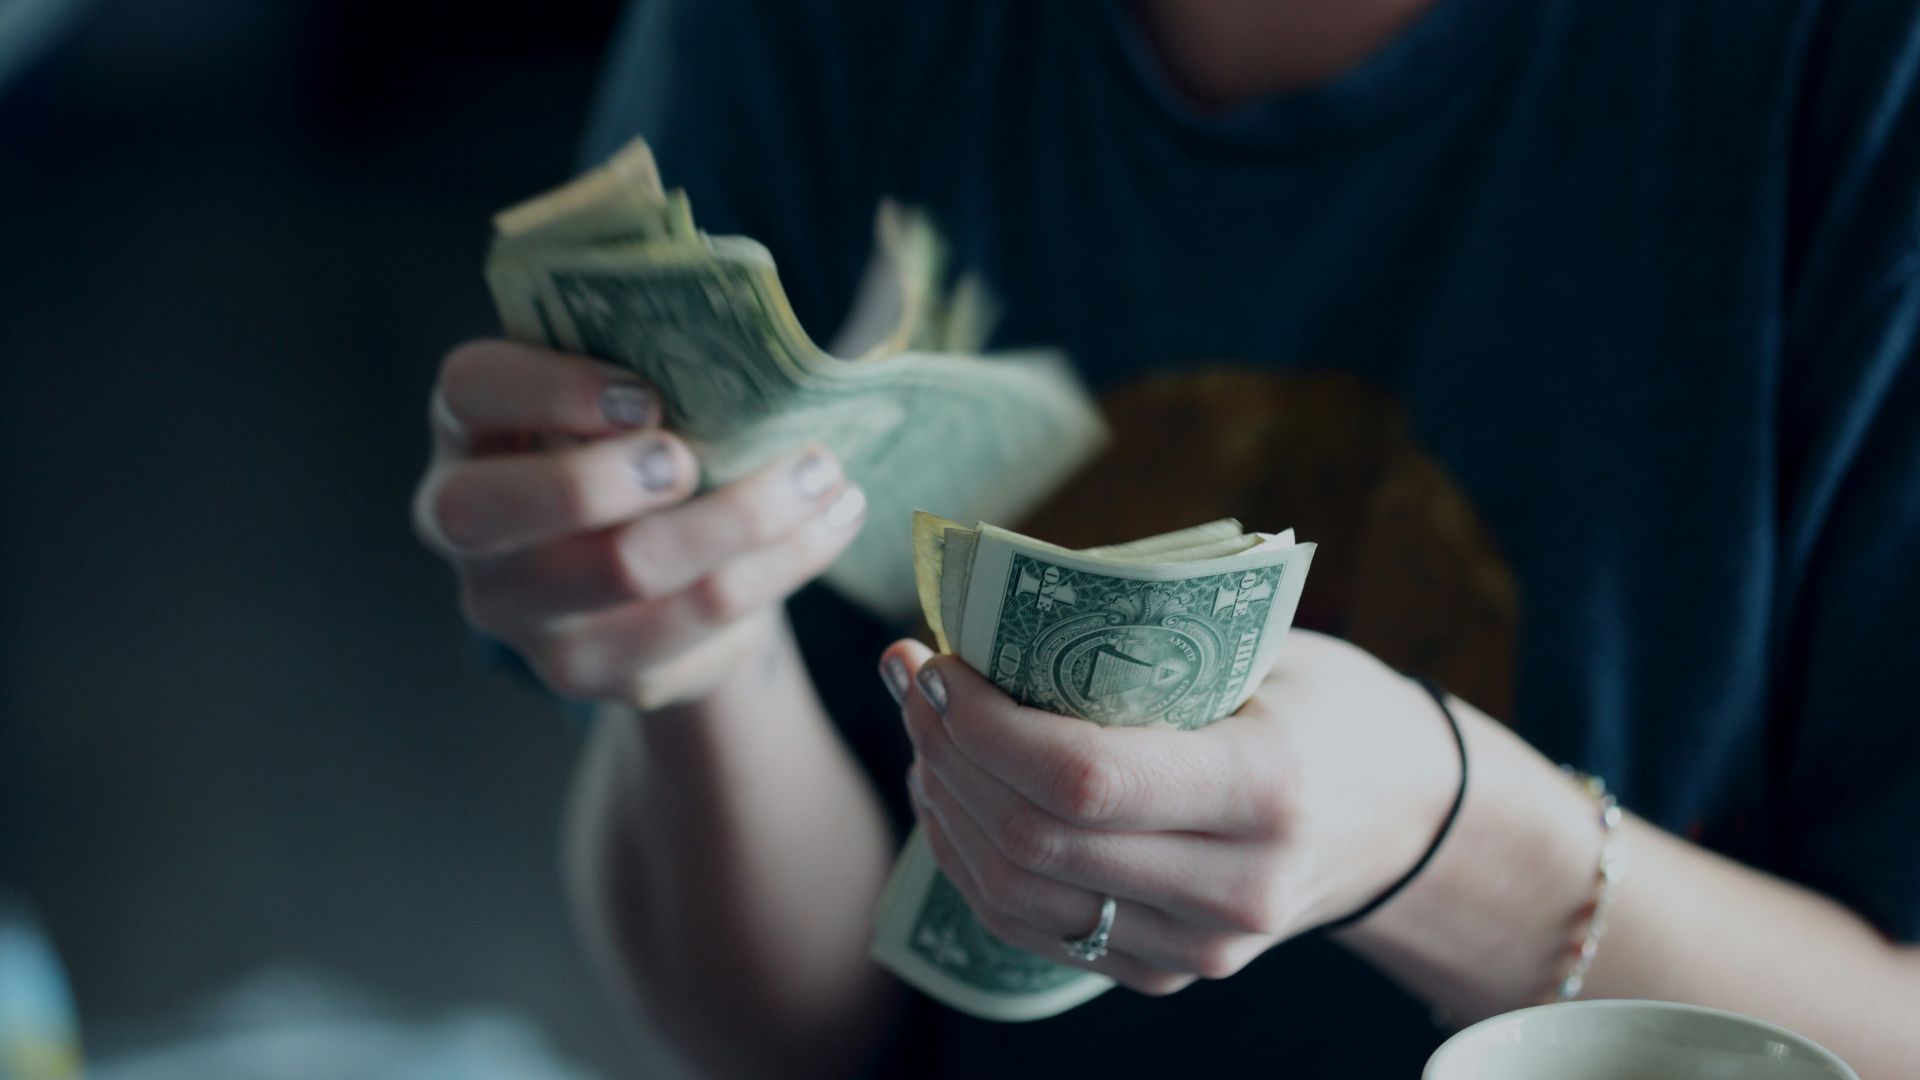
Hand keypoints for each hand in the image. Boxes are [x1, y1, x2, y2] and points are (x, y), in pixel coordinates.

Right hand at [414, 340, 865, 707]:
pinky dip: (779, 565)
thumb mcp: (625, 398)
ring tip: (822, 475)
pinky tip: (829, 523)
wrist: (658, 575)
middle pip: (502, 509)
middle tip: (694, 458)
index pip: (470, 391)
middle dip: (607, 477)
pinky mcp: (593, 669)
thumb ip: (649, 365)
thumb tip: (746, 344)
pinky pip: (696, 621)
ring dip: (742, 517)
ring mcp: (522, 612)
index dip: (548, 388)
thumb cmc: (639, 449)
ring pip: (625, 569)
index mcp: (471, 429)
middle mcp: (468, 528)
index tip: (644, 395)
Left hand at [881, 629, 1459, 995]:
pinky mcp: (1169, 972)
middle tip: (911, 679)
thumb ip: (1143, 641)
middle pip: (1034, 840)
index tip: (937, 662)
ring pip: (1016, 896)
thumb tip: (989, 610)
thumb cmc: (1327, 705)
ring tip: (924, 730)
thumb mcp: (1263, 649)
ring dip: (945, 806)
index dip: (983, 724)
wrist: (1405, 817)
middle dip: (947, 752)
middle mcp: (1235, 888)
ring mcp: (1201, 947)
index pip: (1083, 778)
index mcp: (1266, 788)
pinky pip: (1034, 930)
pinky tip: (953, 793)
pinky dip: (972, 860)